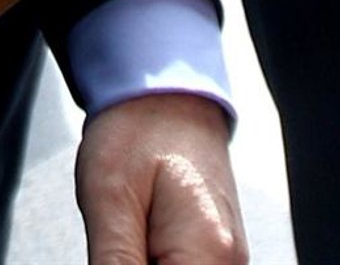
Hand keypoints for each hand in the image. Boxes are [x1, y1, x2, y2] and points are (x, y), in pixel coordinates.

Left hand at [75, 91, 247, 263]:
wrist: (165, 91)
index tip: (113, 252)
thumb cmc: (138, 129)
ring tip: (127, 231)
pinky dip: (154, 263)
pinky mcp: (216, 257)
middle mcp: (230, 264)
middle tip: (117, 239)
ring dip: (141, 263)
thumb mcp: (108, 199)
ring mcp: (227, 262)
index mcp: (210, 254)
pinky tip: (135, 241)